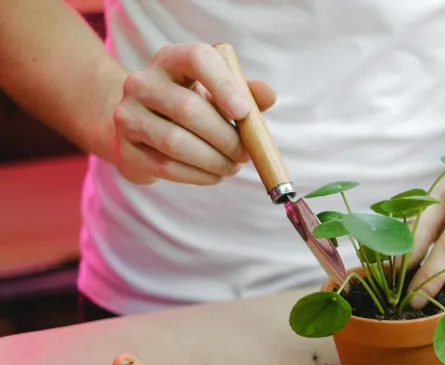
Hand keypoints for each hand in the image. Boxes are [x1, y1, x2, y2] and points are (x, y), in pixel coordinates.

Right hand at [111, 43, 275, 184]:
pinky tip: (214, 175)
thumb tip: (269, 95)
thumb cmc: (193, 105)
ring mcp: (127, 115)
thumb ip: (246, 93)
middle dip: (226, 137)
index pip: (197, 58)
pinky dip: (198, 176)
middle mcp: (142, 82)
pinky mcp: (125, 148)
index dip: (223, 85)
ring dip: (214, 160)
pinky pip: (166, 167)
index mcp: (171, 59)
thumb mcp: (218, 94)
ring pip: (176, 142)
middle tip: (246, 154)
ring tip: (232, 166)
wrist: (142, 127)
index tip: (244, 113)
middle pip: (188, 109)